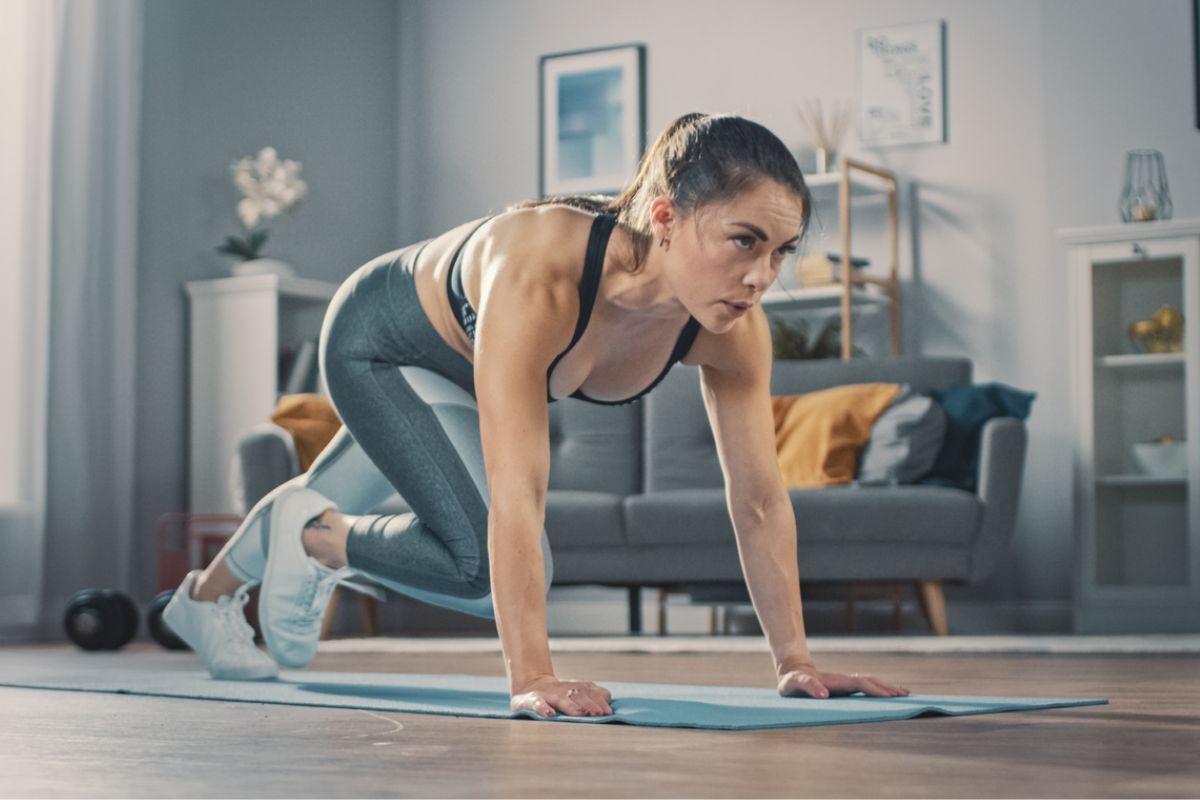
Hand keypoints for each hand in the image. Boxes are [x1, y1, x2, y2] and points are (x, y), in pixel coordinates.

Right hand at [511, 675, 613, 717]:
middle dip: (589, 704)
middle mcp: (562, 689)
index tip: (608, 712)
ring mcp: (547, 694)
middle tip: (599, 714)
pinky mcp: (531, 700)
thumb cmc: (559, 696)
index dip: (599, 700)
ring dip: (572, 707)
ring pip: (561, 700)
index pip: (589, 691)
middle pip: (578, 695)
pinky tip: (549, 715)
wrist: (531, 686)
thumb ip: (592, 697)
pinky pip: (537, 703)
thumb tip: (608, 705)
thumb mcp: (575, 693)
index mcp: (574, 687)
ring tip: (582, 714)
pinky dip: (543, 708)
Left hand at [777, 663, 909, 698]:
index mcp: (836, 681)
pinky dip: (879, 689)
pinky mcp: (845, 687)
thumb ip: (808, 686)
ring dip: (887, 687)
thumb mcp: (794, 683)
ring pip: (871, 683)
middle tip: (906, 695)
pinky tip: (887, 695)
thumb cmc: (792, 681)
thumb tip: (824, 695)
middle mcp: (844, 680)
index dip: (875, 689)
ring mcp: (846, 683)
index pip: (860, 684)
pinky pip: (866, 687)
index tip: (891, 696)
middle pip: (871, 681)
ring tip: (904, 694)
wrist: (793, 671)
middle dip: (888, 687)